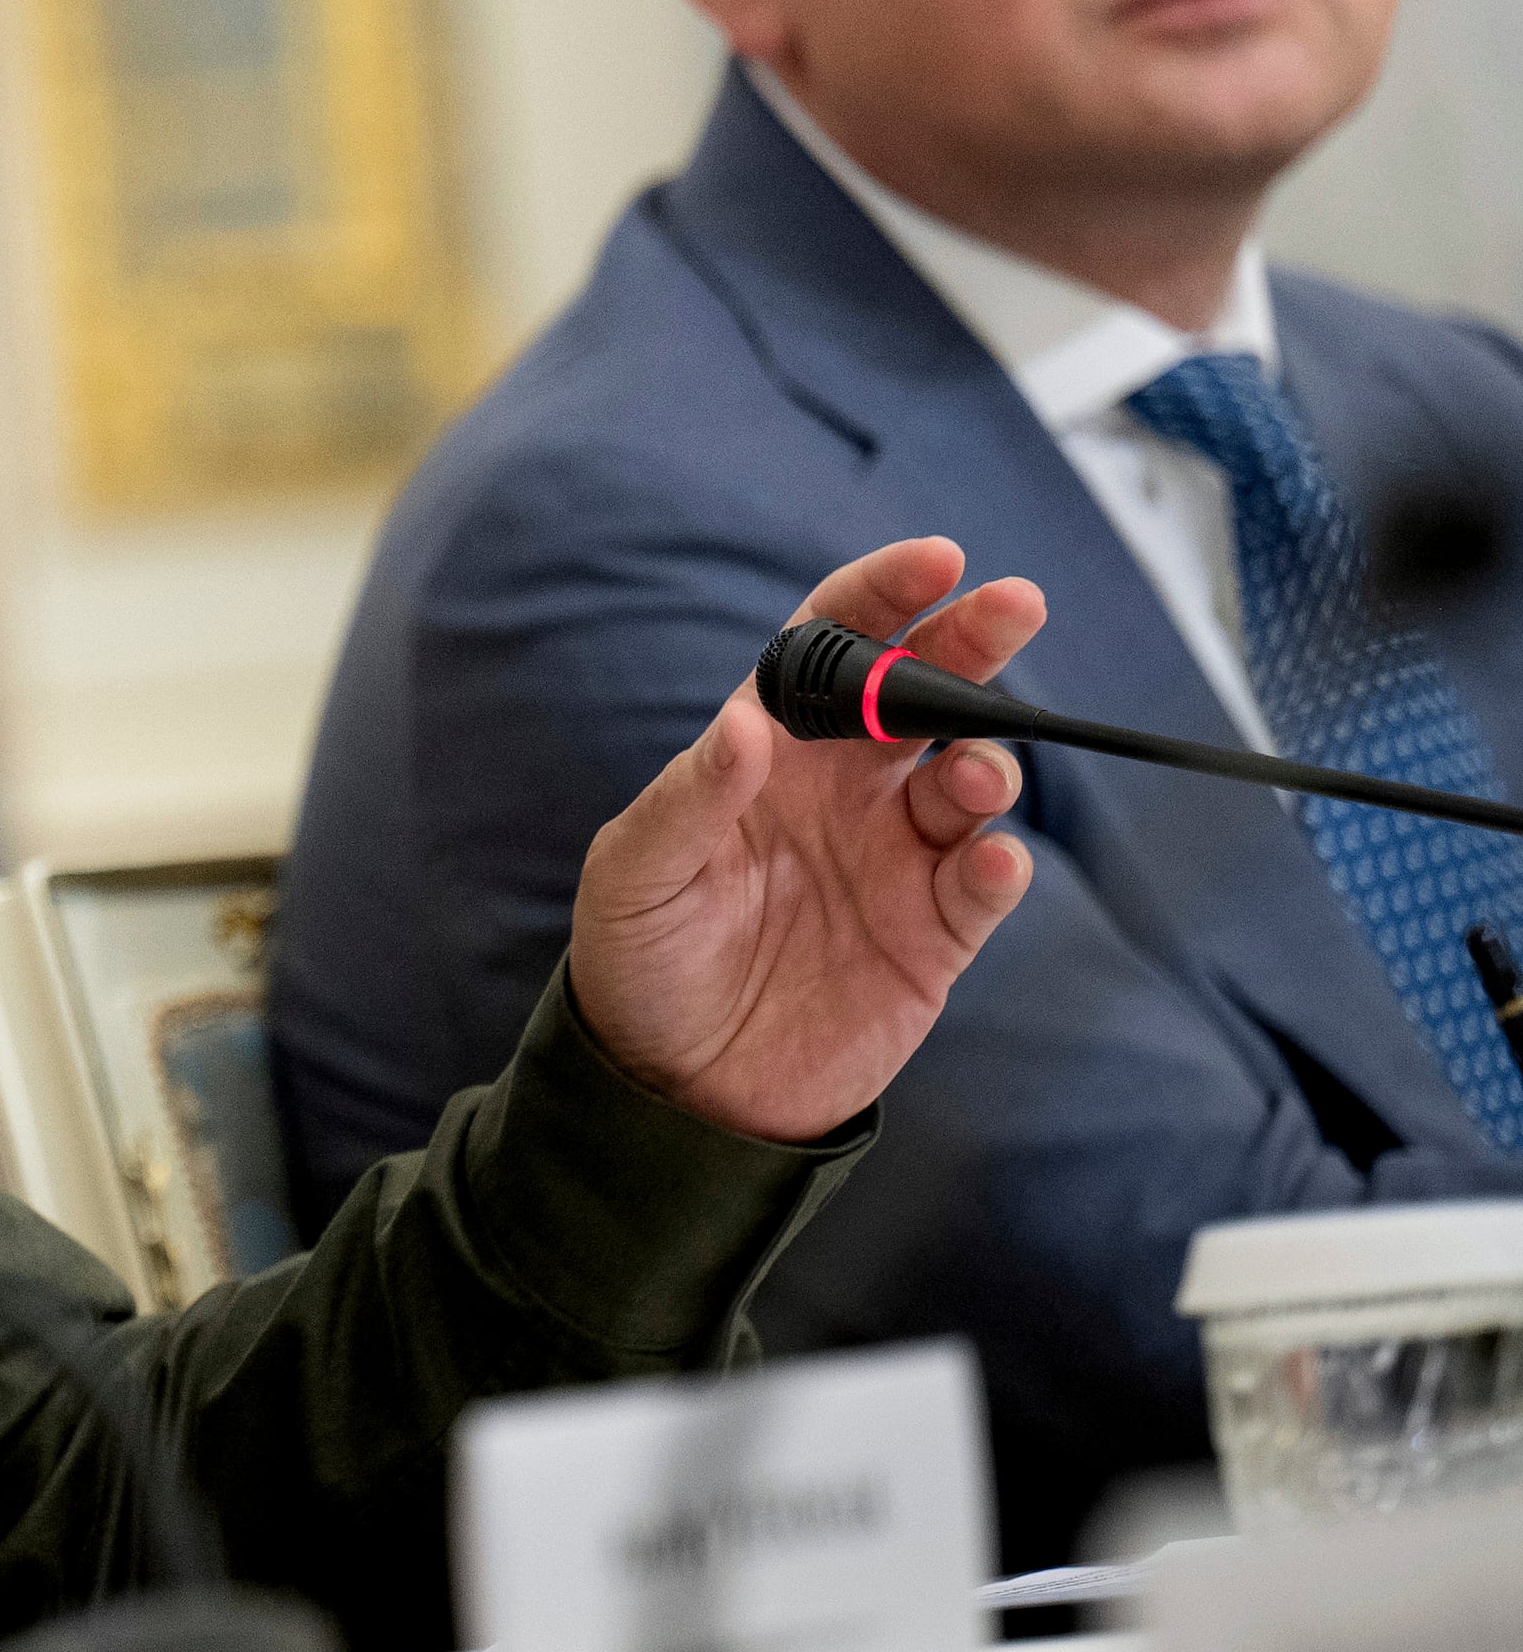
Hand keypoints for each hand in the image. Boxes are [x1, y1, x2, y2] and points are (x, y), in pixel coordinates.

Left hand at [568, 537, 1041, 1142]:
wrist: (674, 1088)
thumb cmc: (640, 961)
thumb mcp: (636, 874)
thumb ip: (690, 798)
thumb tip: (746, 723)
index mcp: (767, 755)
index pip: (831, 650)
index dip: (883, 599)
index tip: (936, 562)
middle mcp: (841, 792)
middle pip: (921, 697)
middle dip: (971, 646)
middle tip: (1014, 605)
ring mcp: (894, 859)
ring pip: (970, 781)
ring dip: (986, 765)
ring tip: (971, 778)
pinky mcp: (931, 935)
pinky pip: (983, 885)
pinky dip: (999, 866)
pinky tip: (987, 861)